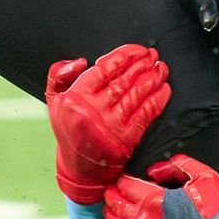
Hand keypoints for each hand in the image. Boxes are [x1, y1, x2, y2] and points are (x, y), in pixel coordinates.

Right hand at [45, 43, 169, 204]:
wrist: (79, 169)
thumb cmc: (69, 130)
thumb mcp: (54, 100)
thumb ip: (59, 75)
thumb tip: (82, 61)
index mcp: (76, 97)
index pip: (105, 68)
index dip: (125, 56)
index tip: (138, 50)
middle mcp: (93, 110)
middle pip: (124, 80)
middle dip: (142, 65)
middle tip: (153, 56)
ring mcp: (111, 126)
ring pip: (136, 95)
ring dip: (153, 79)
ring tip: (161, 69)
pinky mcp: (126, 140)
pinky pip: (145, 114)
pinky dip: (157, 100)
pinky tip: (164, 89)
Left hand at [104, 155, 218, 218]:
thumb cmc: (214, 210)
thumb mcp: (202, 176)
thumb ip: (176, 165)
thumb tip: (153, 171)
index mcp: (154, 199)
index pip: (127, 186)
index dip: (121, 181)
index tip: (121, 180)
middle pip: (117, 204)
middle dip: (112, 196)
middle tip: (110, 193)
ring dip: (110, 215)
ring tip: (109, 211)